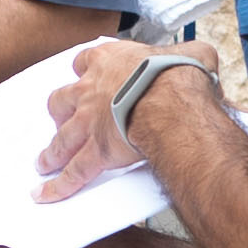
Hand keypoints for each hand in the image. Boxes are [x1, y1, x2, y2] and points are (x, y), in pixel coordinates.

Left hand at [35, 39, 213, 201]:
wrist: (170, 101)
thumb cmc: (180, 75)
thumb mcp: (194, 53)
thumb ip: (192, 54)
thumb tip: (202, 60)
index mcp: (110, 61)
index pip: (86, 61)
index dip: (85, 70)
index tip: (86, 75)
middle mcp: (91, 89)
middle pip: (61, 100)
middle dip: (59, 112)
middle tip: (61, 120)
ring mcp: (88, 121)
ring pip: (61, 138)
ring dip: (52, 152)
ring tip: (45, 161)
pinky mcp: (95, 151)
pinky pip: (73, 172)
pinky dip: (59, 186)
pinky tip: (47, 194)